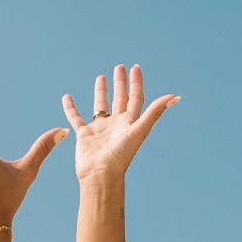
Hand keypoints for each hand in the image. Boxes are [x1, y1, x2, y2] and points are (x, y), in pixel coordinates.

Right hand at [61, 64, 178, 183]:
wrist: (101, 175)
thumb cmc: (121, 154)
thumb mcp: (139, 130)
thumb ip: (154, 112)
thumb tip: (175, 96)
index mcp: (130, 122)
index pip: (135, 98)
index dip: (136, 83)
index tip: (135, 68)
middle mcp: (116, 124)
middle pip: (120, 99)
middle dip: (121, 83)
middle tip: (119, 67)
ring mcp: (100, 129)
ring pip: (101, 106)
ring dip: (101, 92)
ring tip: (101, 77)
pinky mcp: (84, 134)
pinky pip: (76, 117)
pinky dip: (70, 107)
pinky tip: (66, 97)